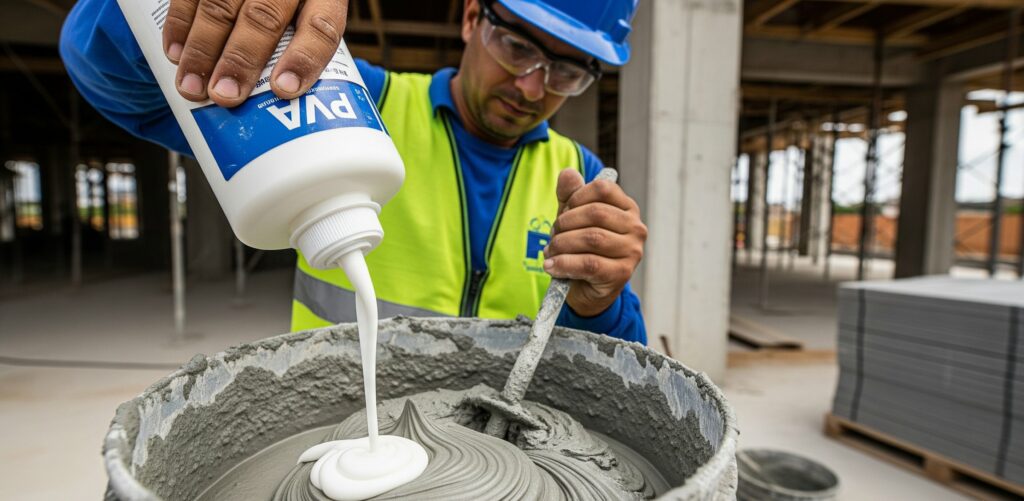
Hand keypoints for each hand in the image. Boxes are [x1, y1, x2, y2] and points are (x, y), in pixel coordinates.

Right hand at [163, 0, 348, 106]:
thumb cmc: (293, 8)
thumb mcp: (313, 19)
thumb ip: (303, 52)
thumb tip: (283, 109)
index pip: (321, 26)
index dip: (303, 59)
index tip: (284, 90)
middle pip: (264, 17)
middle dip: (240, 60)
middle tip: (225, 95)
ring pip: (221, 5)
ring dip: (202, 50)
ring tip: (192, 87)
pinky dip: (179, 24)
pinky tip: (173, 53)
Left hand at [544, 169, 646, 316]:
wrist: (587, 288)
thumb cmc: (582, 248)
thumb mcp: (573, 218)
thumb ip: (570, 196)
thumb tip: (568, 173)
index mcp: (627, 208)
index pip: (602, 188)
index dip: (576, 197)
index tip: (563, 211)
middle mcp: (635, 228)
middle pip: (595, 213)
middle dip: (565, 223)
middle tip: (552, 236)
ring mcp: (632, 252)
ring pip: (591, 238)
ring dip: (562, 244)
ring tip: (550, 251)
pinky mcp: (621, 274)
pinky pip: (589, 264)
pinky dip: (564, 264)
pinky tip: (551, 266)